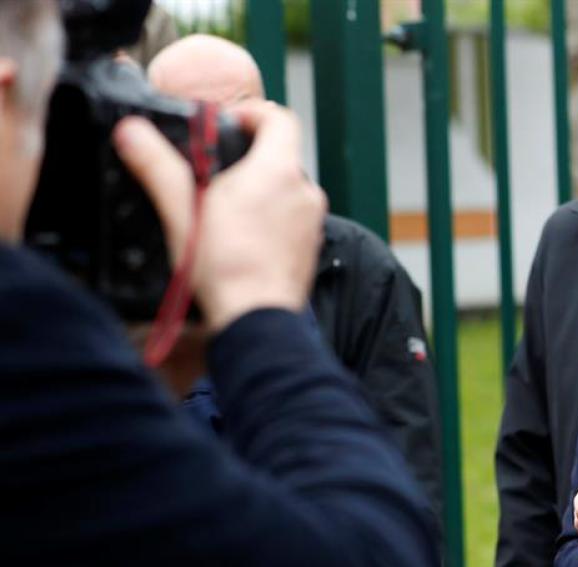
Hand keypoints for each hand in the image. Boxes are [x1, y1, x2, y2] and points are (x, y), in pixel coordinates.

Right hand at [113, 101, 326, 330]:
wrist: (256, 319)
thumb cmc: (224, 267)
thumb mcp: (181, 210)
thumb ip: (158, 166)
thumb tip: (132, 133)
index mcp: (278, 171)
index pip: (279, 119)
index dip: (253, 114)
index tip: (228, 123)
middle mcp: (304, 191)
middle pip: (281, 155)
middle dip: (249, 157)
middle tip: (215, 171)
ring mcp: (311, 222)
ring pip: (286, 189)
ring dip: (260, 190)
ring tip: (223, 208)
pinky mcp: (310, 247)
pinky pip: (291, 219)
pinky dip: (271, 219)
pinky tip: (241, 238)